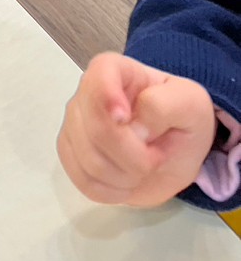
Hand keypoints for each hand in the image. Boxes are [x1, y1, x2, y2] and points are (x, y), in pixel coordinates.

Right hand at [57, 53, 216, 207]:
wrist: (173, 149)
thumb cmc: (180, 118)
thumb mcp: (190, 104)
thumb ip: (163, 105)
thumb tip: (134, 124)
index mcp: (114, 70)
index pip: (99, 76)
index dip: (107, 98)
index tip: (126, 119)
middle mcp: (86, 93)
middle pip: (96, 129)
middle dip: (134, 155)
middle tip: (156, 156)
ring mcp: (74, 124)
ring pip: (89, 160)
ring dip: (126, 176)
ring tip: (143, 168)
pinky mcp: (71, 154)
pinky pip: (83, 180)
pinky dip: (111, 190)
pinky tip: (126, 180)